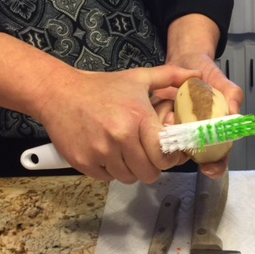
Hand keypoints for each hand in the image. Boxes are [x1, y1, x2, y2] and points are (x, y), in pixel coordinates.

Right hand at [39, 65, 200, 183]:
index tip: (166, 154)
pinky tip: (108, 153)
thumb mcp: (138, 78)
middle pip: (149, 173)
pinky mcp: (84, 162)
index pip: (163, 155)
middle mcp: (120, 137)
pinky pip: (108, 178)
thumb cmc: (101, 87)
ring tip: (126, 152)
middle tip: (146, 155)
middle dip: (151, 167)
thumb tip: (196, 75)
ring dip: (131, 170)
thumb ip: (170, 77)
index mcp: (138, 118)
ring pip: (129, 178)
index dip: (169, 158)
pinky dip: (111, 170)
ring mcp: (100, 152)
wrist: (58, 93)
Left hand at [162, 14, 244, 177]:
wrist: (185, 61)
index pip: (218, 157)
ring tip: (171, 113)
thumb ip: (232, 96)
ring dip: (170, 134)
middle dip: (184, 147)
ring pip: (172, 145)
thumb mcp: (223, 82)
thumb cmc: (207, 74)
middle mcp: (194, 136)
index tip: (208, 169)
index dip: (215, 166)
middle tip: (180, 127)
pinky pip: (155, 131)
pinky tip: (162, 109)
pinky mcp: (158, 124)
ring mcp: (176, 131)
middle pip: (191, 154)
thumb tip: (234, 115)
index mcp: (213, 132)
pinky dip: (156, 123)